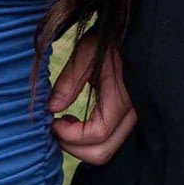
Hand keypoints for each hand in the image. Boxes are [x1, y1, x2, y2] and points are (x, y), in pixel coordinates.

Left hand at [49, 28, 135, 164]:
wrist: (131, 31)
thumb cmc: (110, 37)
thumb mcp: (86, 52)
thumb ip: (69, 82)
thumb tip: (50, 109)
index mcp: (123, 97)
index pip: (97, 134)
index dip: (70, 134)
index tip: (52, 121)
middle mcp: (133, 114)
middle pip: (102, 153)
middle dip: (72, 146)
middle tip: (54, 128)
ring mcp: (133, 118)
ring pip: (106, 151)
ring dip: (80, 145)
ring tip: (64, 122)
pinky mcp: (128, 118)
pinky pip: (109, 141)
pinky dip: (89, 140)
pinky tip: (76, 120)